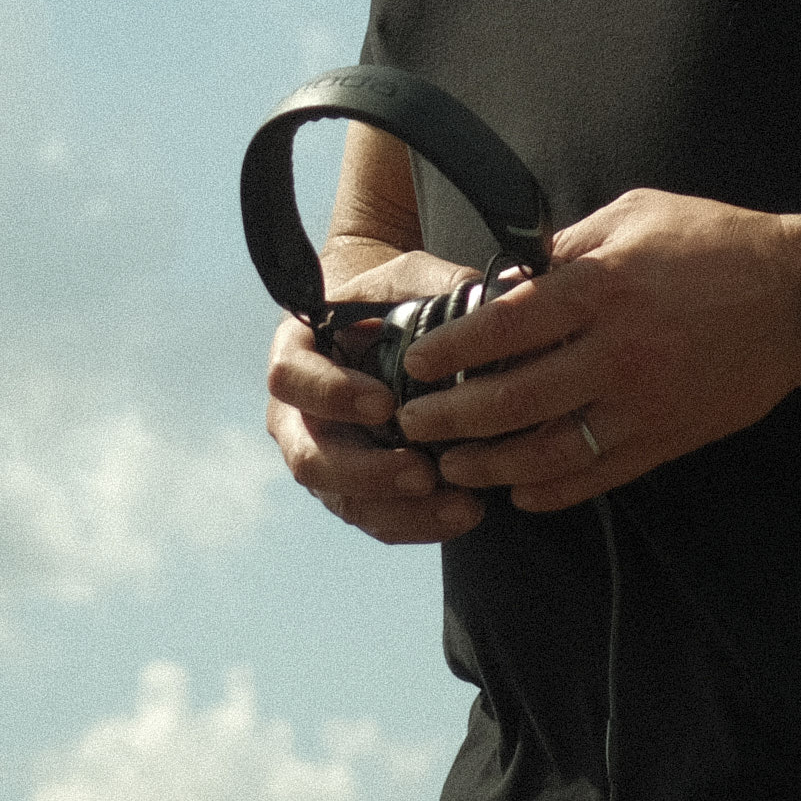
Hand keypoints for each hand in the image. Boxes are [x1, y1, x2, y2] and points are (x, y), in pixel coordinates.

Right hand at [266, 249, 489, 542]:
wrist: (382, 328)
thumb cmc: (393, 296)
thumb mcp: (412, 277)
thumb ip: (442, 284)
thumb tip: (509, 288)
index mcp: (296, 352)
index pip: (291, 377)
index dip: (332, 394)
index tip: (386, 402)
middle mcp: (296, 413)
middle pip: (309, 458)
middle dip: (367, 472)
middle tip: (422, 473)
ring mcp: (321, 457)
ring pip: (343, 500)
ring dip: (399, 510)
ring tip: (458, 507)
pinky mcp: (352, 489)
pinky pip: (374, 518)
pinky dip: (416, 523)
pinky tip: (462, 514)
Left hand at [395, 189, 800, 514]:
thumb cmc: (716, 243)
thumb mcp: (635, 214)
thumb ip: (568, 245)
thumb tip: (512, 272)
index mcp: (602, 289)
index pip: (503, 326)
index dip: (450, 350)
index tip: (418, 363)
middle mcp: (616, 352)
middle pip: (512, 400)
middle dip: (452, 418)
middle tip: (415, 423)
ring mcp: (643, 404)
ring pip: (549, 451)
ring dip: (491, 464)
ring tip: (455, 466)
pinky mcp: (668, 437)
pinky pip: (599, 475)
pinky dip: (554, 490)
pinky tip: (522, 492)